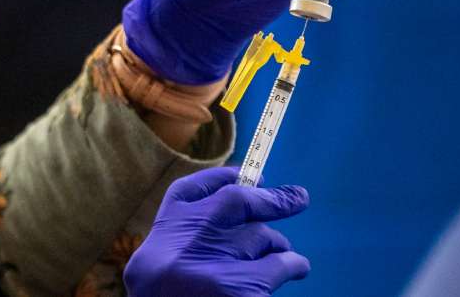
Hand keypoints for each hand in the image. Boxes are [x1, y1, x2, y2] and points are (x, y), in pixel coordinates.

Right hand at [124, 167, 310, 296]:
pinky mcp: (241, 290)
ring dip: (278, 243)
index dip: (223, 178)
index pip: (191, 189)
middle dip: (272, 200)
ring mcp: (217, 262)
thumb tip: (240, 207)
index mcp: (166, 230)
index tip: (250, 175)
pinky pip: (281, 265)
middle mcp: (191, 237)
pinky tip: (297, 268)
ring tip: (284, 252)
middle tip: (299, 197)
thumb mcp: (160, 265)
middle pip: (238, 202)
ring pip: (263, 236)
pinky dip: (294, 265)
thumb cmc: (165, 295)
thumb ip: (189, 238)